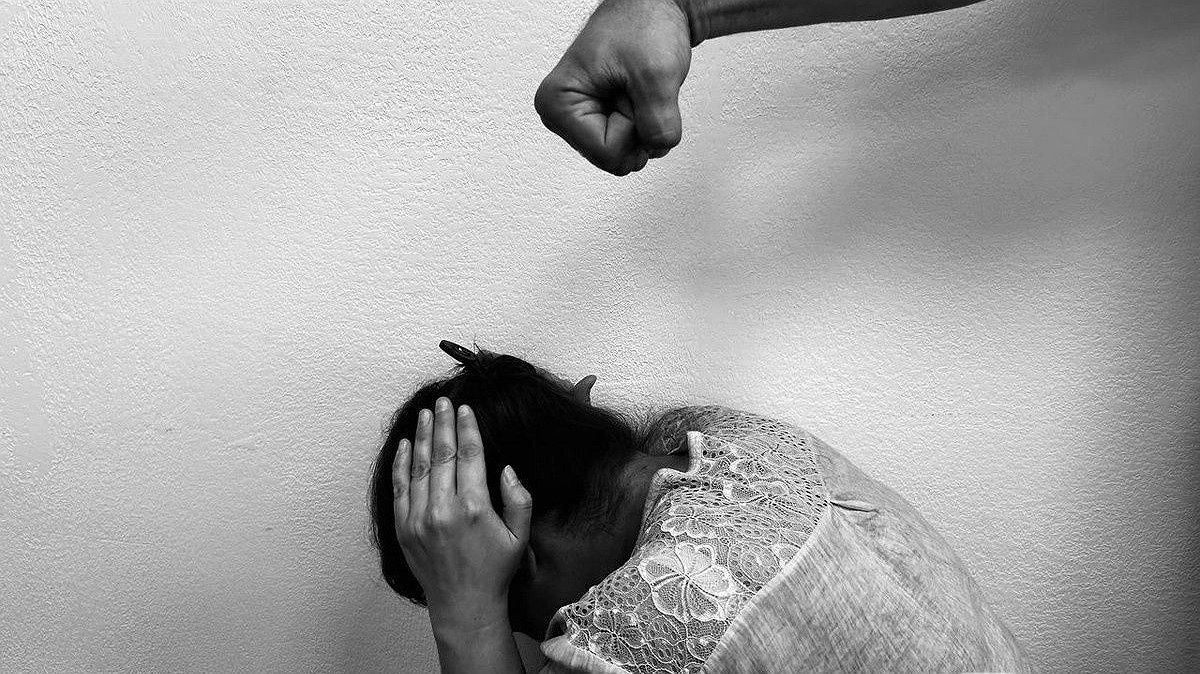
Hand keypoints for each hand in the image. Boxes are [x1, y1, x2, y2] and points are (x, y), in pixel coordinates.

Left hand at [392, 397, 532, 614]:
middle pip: (443, 454)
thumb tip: (505, 468)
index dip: (467, 428)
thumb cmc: (494, 570)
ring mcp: (420, 519)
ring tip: (426, 414)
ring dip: (424, 437)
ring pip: (420, 467)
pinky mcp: (404, 528)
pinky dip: (402, 464)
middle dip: (443, 424)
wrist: (464, 605)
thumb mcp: (519, 536)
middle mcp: (444, 510)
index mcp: (475, 508)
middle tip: (443, 401)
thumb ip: (518, 499)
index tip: (465, 409)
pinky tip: (407, 444)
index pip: (469, 455)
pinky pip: (401, 488)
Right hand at [534, 0, 691, 175]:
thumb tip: (658, 148)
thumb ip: (659, 123)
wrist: (652, 6)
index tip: (629, 89)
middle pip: (614, 159)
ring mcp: (580, 121)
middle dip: (638, 128)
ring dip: (643, 125)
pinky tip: (635, 95)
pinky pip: (630, 147)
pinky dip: (645, 124)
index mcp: (557, 104)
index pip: (607, 153)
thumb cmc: (641, 25)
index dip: (633, 126)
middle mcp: (562, 117)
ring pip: (625, 155)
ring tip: (634, 88)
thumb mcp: (656, 74)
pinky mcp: (599, 121)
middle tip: (633, 89)